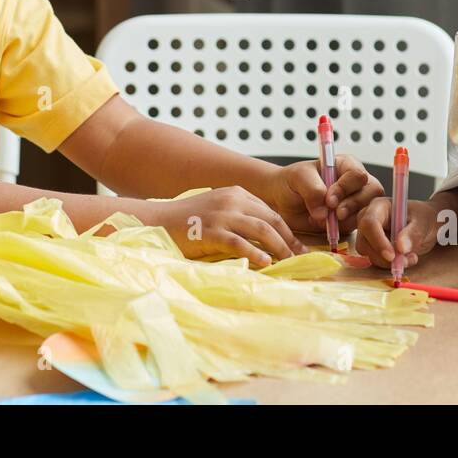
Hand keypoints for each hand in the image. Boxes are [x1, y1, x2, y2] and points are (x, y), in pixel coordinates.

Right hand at [142, 186, 306, 265]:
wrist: (157, 221)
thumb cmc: (187, 221)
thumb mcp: (217, 209)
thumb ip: (238, 217)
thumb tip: (263, 239)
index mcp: (236, 193)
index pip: (270, 212)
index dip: (287, 230)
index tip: (297, 247)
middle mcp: (232, 200)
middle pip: (271, 220)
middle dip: (289, 240)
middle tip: (301, 257)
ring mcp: (222, 215)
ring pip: (261, 230)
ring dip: (279, 248)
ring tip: (290, 263)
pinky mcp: (211, 231)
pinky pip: (239, 243)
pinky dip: (255, 253)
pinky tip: (265, 263)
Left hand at [266, 154, 384, 236]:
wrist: (281, 201)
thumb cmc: (290, 182)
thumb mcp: (298, 177)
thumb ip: (312, 190)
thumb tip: (324, 212)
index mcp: (345, 165)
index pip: (358, 174)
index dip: (346, 188)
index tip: (328, 199)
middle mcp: (354, 183)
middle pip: (372, 192)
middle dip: (352, 205)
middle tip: (334, 213)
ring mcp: (354, 201)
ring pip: (366, 210)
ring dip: (345, 218)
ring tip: (321, 218)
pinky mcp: (350, 219)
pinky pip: (356, 226)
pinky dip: (341, 228)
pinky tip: (323, 224)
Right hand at [356, 197, 439, 268]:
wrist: (426, 224)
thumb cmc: (423, 217)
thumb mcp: (423, 222)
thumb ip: (413, 233)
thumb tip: (401, 248)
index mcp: (379, 206)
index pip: (369, 223)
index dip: (378, 241)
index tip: (392, 256)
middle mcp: (369, 220)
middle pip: (364, 241)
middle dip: (383, 256)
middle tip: (406, 260)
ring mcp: (369, 234)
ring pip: (368, 254)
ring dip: (388, 262)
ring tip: (410, 258)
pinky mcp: (373, 247)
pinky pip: (375, 260)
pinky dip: (389, 265)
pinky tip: (404, 259)